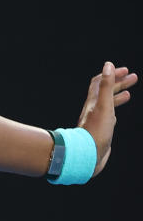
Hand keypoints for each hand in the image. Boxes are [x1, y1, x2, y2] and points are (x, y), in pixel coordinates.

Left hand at [78, 61, 136, 176]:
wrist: (87, 155)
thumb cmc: (96, 131)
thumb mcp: (104, 105)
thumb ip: (106, 86)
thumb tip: (108, 65)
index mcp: (93, 102)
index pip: (100, 82)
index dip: (111, 74)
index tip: (125, 70)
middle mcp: (93, 109)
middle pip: (105, 92)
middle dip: (118, 83)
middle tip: (133, 77)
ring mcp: (96, 120)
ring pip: (107, 105)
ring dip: (117, 96)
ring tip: (129, 93)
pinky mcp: (99, 131)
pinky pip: (107, 119)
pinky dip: (114, 113)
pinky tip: (117, 116)